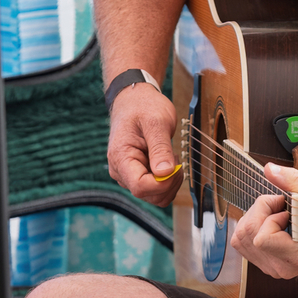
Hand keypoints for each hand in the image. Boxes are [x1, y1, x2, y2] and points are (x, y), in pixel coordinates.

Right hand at [106, 83, 182, 206]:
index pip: (140, 187)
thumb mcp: (156, 122)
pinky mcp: (138, 175)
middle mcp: (121, 171)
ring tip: (171, 158)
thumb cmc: (143, 107)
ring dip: (170, 182)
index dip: (162, 183)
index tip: (175, 165)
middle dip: (169, 182)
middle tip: (176, 158)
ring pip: (154, 196)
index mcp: (121, 158)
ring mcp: (129, 175)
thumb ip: (160, 148)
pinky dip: (168, 180)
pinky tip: (169, 162)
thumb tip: (165, 173)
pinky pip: (156, 189)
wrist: (135, 100)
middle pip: (149, 195)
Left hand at [230, 163, 297, 279]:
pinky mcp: (264, 265)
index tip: (287, 211)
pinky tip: (270, 223)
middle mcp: (283, 266)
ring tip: (276, 214)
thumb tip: (269, 170)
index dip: (272, 217)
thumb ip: (293, 181)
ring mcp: (272, 268)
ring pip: (240, 237)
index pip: (263, 239)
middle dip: (261, 211)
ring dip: (255, 217)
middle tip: (281, 206)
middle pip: (247, 233)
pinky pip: (242, 242)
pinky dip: (252, 226)